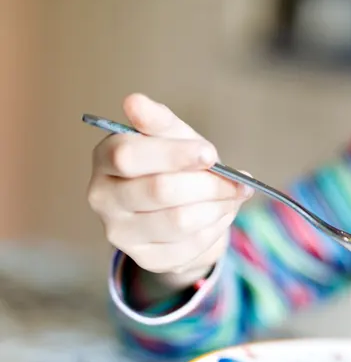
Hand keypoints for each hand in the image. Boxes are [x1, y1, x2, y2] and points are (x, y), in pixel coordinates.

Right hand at [87, 94, 251, 292]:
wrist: (181, 210)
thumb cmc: (174, 165)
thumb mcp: (172, 138)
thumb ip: (159, 121)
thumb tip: (134, 102)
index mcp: (105, 159)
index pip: (128, 155)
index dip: (173, 154)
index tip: (210, 153)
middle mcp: (103, 198)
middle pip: (159, 191)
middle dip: (208, 184)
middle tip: (237, 181)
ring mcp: (121, 233)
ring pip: (179, 221)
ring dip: (218, 207)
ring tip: (233, 196)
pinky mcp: (147, 259)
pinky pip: (191, 245)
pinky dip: (216, 228)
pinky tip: (220, 215)